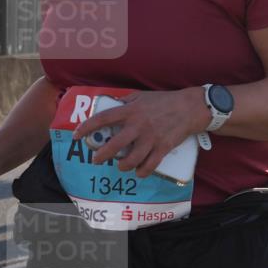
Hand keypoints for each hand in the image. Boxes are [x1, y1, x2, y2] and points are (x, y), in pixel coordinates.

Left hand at [72, 89, 207, 179]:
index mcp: (131, 111)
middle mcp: (138, 125)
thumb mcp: (143, 96)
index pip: (102, 119)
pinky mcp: (163, 147)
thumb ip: (127, 102)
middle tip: (96, 159)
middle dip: (101, 156)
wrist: (191, 107)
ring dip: (122, 166)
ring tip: (121, 166)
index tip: (76, 135)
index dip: (86, 128)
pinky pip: (149, 165)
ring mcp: (151, 138)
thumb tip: (112, 106)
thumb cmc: (166, 100)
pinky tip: (139, 172)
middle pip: (113, 146)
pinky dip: (142, 171)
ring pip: (131, 160)